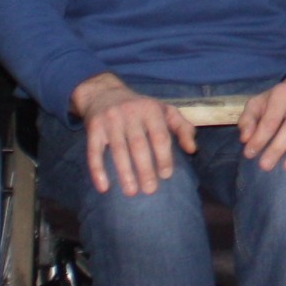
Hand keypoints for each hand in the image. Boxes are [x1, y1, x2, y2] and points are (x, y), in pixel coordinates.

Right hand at [75, 73, 193, 195]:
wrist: (103, 92)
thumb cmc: (140, 107)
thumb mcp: (164, 110)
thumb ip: (183, 128)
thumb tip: (192, 150)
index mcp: (150, 109)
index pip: (159, 135)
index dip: (164, 156)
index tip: (166, 175)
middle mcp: (130, 113)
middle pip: (138, 145)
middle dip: (145, 169)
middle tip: (150, 190)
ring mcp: (111, 120)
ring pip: (118, 150)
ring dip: (124, 173)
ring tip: (131, 192)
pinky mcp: (94, 127)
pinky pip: (94, 151)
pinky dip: (97, 170)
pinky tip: (103, 187)